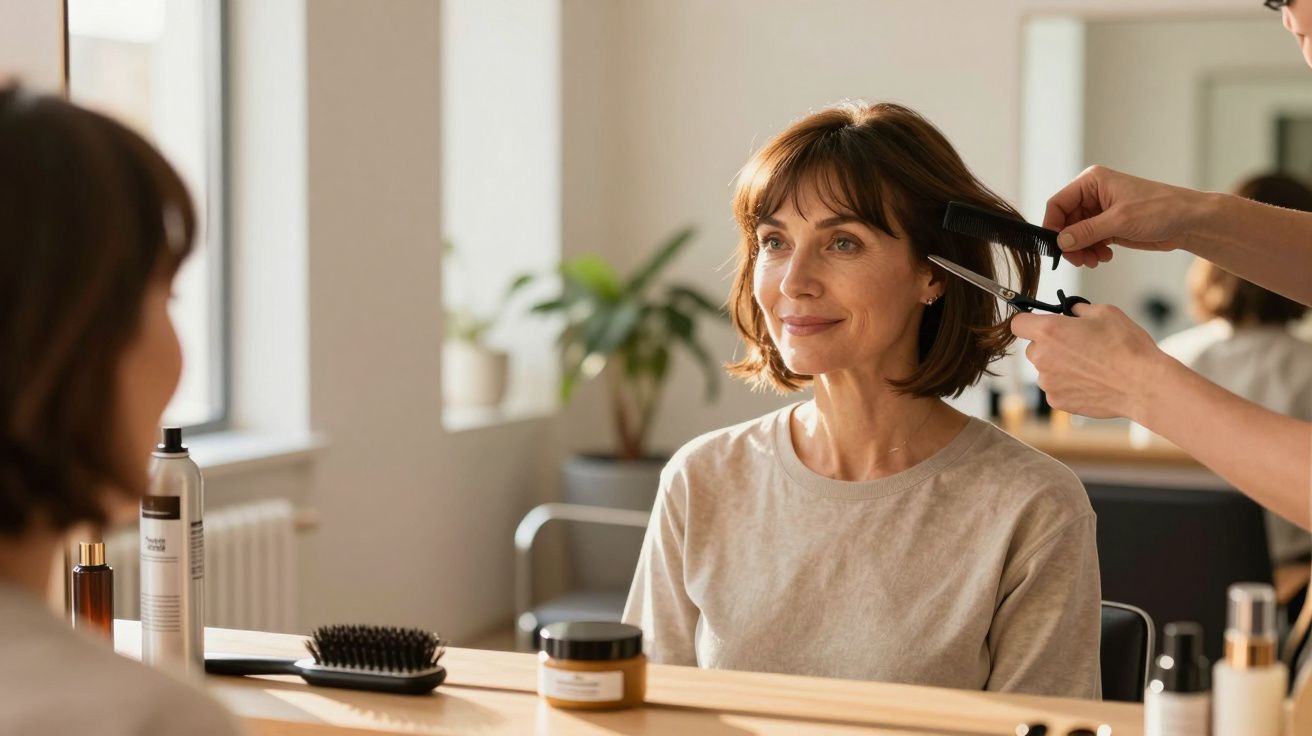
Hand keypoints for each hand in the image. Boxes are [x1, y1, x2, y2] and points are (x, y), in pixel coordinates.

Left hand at [1010, 304, 1167, 419]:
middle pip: (1033, 348)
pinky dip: (1068, 384)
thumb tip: (1071, 311)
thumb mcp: (1105, 313)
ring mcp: (1048, 383)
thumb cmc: (1127, 346)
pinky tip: (1091, 381)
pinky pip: (1056, 388)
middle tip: (1077, 345)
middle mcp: (1042, 358)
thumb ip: (1079, 310)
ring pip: (1046, 369)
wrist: (1143, 385)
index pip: (1018, 323)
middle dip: (1050, 345)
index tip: (1041, 323)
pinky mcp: (1057, 402)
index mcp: (1049, 332)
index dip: (1029, 321)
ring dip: (1060, 366)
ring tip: (1090, 366)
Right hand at [1044, 166, 1209, 267]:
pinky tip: (1104, 257)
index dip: (1053, 226)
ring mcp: (1101, 211)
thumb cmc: (1162, 209)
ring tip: (1094, 260)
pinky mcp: (1109, 226)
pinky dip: (1092, 251)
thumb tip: (1061, 241)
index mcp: (1092, 182)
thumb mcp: (1120, 220)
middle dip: (1070, 243)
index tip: (1055, 247)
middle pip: (1065, 222)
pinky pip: (1089, 241)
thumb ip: (1087, 231)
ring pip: (1076, 234)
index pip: (1058, 203)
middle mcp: (1093, 194)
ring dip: (1081, 250)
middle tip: (1078, 259)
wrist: (1189, 221)